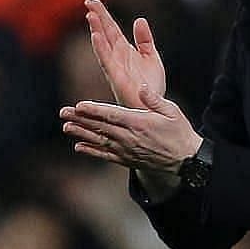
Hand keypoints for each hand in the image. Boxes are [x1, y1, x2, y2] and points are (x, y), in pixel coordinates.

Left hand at [60, 85, 201, 170]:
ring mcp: (127, 150)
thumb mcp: (172, 111)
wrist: (186, 161)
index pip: (112, 115)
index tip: (79, 106)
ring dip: (81, 134)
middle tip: (64, 113)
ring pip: (99, 141)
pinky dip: (91, 151)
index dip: (94, 111)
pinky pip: (106, 155)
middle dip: (81, 119)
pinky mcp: (127, 160)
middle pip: (100, 127)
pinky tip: (78, 147)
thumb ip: (154, 100)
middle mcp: (130, 138)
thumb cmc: (179, 132)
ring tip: (66, 127)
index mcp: (139, 123)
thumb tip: (141, 87)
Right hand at [85, 0, 165, 106]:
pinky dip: (100, 48)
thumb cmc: (150, 86)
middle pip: (105, 32)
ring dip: (96, 30)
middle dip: (97, 17)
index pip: (110, 28)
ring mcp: (114, 67)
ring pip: (103, 44)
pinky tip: (96, 36)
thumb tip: (139, 20)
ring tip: (90, 14)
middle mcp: (116, 57)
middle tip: (88, 1)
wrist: (153, 107)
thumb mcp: (151, 57)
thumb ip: (145, 40)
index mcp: (124, 50)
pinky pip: (106, 60)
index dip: (102, 15)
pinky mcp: (116, 77)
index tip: (92, 1)